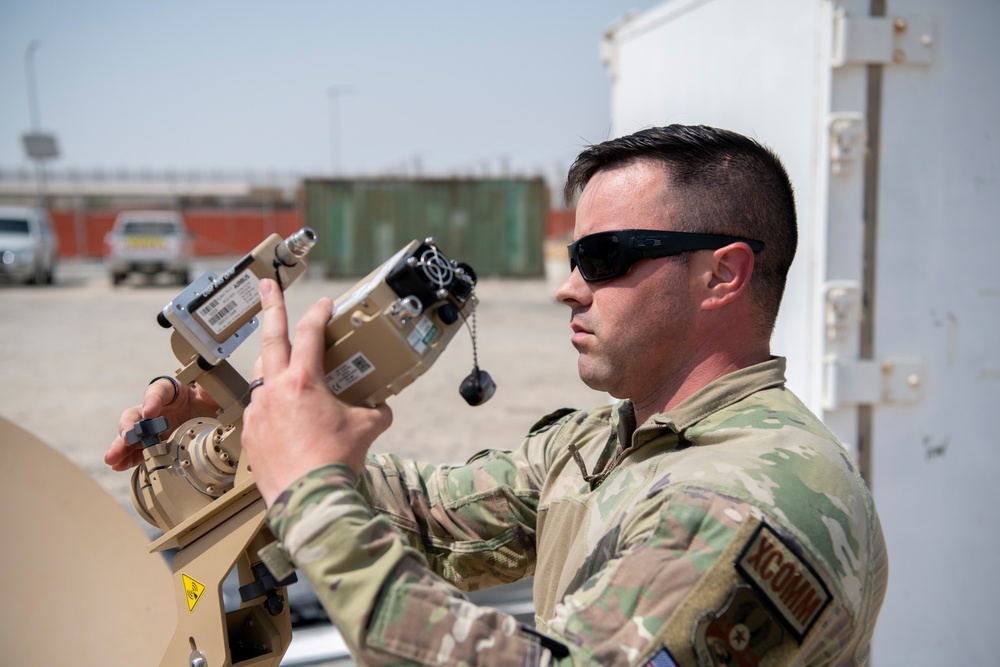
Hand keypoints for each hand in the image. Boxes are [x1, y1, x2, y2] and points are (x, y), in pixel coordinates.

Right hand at [104, 378, 220, 471]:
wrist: (219, 419)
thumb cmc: (213, 401)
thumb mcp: (215, 393)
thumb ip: (209, 390)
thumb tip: (203, 390)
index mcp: (172, 391)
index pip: (158, 391)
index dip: (152, 400)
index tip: (150, 412)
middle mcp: (158, 409)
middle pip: (137, 415)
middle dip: (129, 426)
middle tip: (126, 437)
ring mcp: (155, 428)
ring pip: (133, 435)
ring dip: (121, 447)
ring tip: (113, 458)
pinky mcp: (156, 443)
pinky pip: (139, 451)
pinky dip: (130, 459)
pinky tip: (120, 466)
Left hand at [242, 279, 392, 505]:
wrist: (309, 500)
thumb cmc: (336, 461)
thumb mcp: (366, 430)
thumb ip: (375, 411)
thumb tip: (382, 406)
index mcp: (304, 382)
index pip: (310, 334)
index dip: (319, 314)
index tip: (325, 304)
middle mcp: (275, 390)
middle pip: (271, 338)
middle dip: (270, 307)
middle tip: (265, 285)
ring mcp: (257, 412)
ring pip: (261, 375)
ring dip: (271, 361)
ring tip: (279, 357)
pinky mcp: (249, 434)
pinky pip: (258, 409)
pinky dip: (270, 403)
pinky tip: (282, 413)